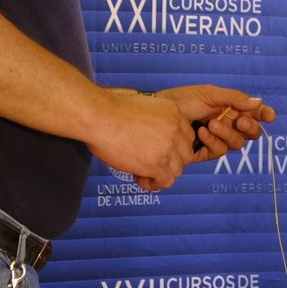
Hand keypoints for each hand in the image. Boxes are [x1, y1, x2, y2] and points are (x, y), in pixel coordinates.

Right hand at [84, 89, 201, 190]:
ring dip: (162, 173)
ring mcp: (168, 147)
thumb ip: (154, 117)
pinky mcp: (157, 164)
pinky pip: (165, 181)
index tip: (157, 148)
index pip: (186, 135)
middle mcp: (176, 129)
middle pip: (185, 153)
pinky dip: (154, 184)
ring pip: (177, 169)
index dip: (173, 145)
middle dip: (170, 160)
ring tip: (142, 171)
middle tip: (151, 161)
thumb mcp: (143, 104)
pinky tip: (140, 178)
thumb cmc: (111, 108)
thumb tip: (151, 128)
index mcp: (174, 112)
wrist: (100, 117)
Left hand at [156, 84, 274, 159]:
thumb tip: (258, 102)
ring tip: (211, 124)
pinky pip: (219, 151)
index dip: (264, 115)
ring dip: (226, 133)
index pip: (254, 113)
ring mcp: (217, 139)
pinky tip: (202, 132)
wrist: (159, 113)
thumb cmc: (182, 99)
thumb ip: (234, 98)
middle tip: (240, 121)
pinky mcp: (205, 152)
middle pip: (250, 133)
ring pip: (236, 144)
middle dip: (249, 127)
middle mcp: (227, 124)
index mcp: (230, 108)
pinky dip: (213, 141)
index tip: (269, 116)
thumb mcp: (209, 94)